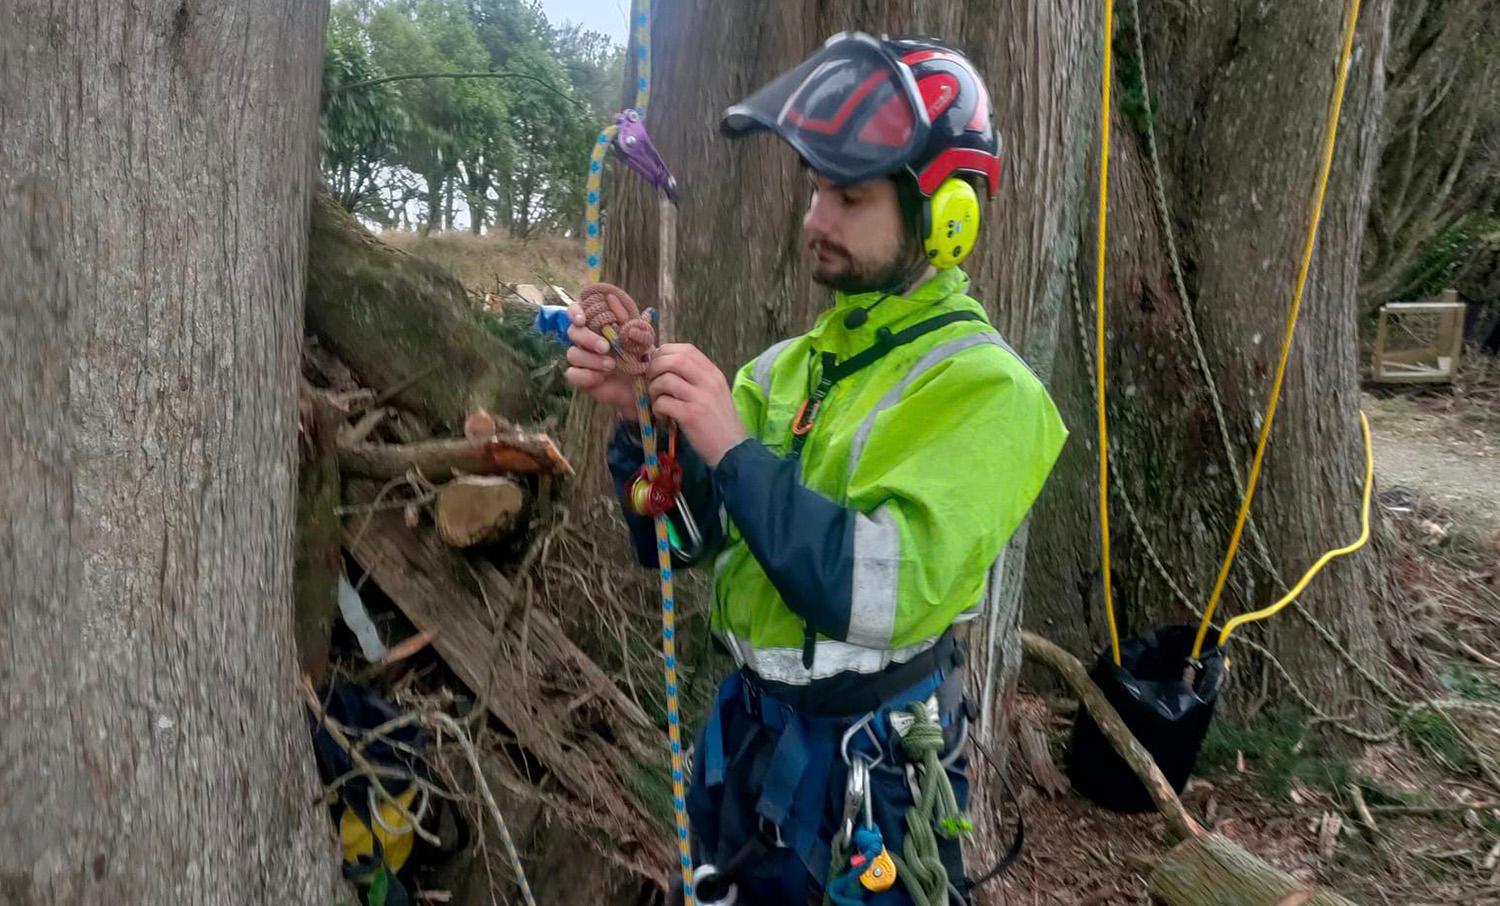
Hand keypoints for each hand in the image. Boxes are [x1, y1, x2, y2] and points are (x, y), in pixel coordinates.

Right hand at [563, 293, 637, 420]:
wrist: (644, 383)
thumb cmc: (641, 355)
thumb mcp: (640, 336)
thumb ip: (627, 318)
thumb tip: (612, 298)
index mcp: (596, 325)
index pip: (576, 311)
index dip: (574, 312)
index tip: (582, 320)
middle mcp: (585, 339)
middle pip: (573, 332)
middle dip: (588, 338)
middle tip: (606, 347)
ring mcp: (582, 359)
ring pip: (572, 354)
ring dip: (591, 359)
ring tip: (611, 366)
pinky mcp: (581, 377)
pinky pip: (572, 374)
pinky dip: (586, 375)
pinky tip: (601, 377)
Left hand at [647, 343, 746, 466]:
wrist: (732, 450)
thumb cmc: (720, 423)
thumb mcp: (714, 393)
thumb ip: (696, 378)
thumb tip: (667, 366)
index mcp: (714, 373)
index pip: (686, 349)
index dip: (665, 353)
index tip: (658, 365)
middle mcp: (708, 381)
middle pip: (673, 359)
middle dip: (655, 368)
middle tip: (651, 382)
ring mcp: (700, 398)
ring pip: (665, 380)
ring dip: (653, 390)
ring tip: (656, 401)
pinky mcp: (691, 416)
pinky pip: (663, 403)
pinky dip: (657, 409)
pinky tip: (662, 417)